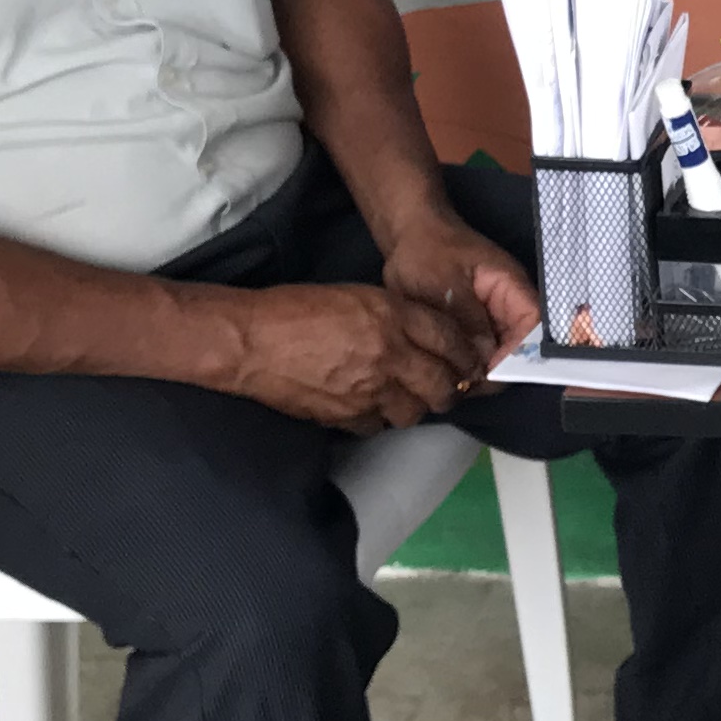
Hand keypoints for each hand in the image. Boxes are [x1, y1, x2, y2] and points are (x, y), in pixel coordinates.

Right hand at [209, 283, 490, 430]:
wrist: (251, 341)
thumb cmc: (297, 310)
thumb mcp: (358, 295)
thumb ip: (398, 315)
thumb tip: (426, 337)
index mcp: (392, 317)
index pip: (449, 341)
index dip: (465, 355)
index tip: (469, 363)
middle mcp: (388, 355)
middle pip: (441, 384)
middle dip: (450, 388)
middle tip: (449, 387)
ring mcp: (368, 390)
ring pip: (414, 411)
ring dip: (416, 406)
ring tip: (408, 397)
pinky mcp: (346, 416)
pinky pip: (379, 425)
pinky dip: (381, 417)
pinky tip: (373, 405)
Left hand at [381, 206, 538, 374]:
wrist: (407, 235)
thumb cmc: (427, 251)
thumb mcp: (445, 285)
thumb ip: (468, 321)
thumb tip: (484, 360)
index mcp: (512, 289)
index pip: (534, 329)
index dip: (518, 356)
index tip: (487, 374)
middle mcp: (510, 307)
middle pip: (520, 349)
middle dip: (495, 370)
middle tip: (462, 384)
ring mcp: (493, 319)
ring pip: (499, 356)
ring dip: (478, 371)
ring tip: (450, 381)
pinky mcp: (475, 328)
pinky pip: (479, 354)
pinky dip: (465, 366)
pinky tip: (444, 373)